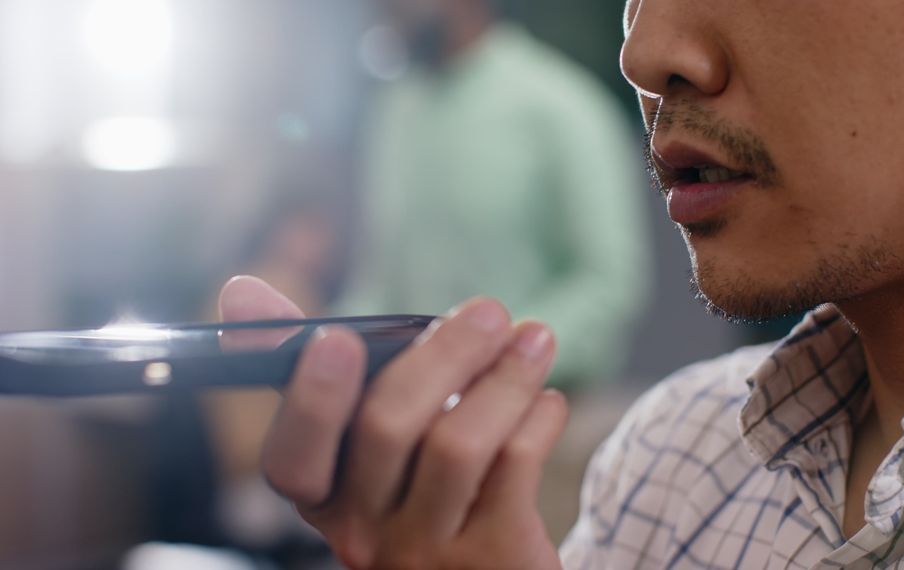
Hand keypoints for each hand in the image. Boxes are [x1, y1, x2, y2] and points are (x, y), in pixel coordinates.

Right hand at [218, 276, 567, 568]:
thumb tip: (239, 290)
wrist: (486, 569)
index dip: (312, 398)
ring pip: (457, 444)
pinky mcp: (492, 556)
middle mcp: (361, 532)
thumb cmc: (417, 481)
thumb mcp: (364, 436)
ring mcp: (425, 550)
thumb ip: (308, 367)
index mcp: (321, 495)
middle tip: (488, 311)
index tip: (337, 339)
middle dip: (443, 354)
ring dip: (504, 378)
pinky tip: (545, 400)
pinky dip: (535, 419)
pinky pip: (513, 468)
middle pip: (387, 427)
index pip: (291, 458)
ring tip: (535, 339)